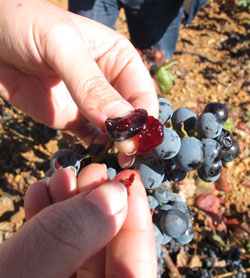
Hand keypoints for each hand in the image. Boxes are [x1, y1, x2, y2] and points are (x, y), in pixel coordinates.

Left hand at [0, 0, 157, 152]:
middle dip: (133, 137)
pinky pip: (92, 140)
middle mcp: (110, 84)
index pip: (143, 93)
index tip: (137, 138)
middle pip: (132, 116)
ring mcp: (91, 104)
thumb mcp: (61, 45)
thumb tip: (120, 121)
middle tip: (127, 157)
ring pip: (115, 132)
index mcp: (119, 59)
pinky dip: (97, 152)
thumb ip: (91, 83)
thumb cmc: (23, 24)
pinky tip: (98, 160)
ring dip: (118, 148)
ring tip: (116, 164)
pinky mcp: (72, 120)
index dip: (144, 117)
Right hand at [0, 165, 156, 277]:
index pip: (135, 273)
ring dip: (71, 207)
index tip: (130, 180)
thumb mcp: (16, 276)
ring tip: (60, 178)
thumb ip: (67, 239)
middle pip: (106, 255)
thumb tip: (116, 195)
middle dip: (98, 207)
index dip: (137, 224)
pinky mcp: (40, 277)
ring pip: (80, 248)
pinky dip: (48, 220)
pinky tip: (41, 194)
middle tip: (91, 172)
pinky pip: (54, 251)